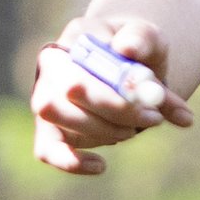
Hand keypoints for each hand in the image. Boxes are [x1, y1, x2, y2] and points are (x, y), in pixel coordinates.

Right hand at [30, 17, 193, 177]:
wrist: (133, 74)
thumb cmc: (140, 54)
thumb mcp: (150, 39)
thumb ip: (142, 40)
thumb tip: (127, 49)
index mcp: (78, 35)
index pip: (84, 55)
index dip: (115, 78)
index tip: (151, 94)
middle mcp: (53, 64)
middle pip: (69, 88)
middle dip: (114, 109)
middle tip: (152, 118)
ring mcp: (46, 96)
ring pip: (57, 116)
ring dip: (102, 129)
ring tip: (132, 130)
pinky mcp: (48, 128)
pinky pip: (47, 149)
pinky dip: (71, 161)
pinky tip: (100, 165)